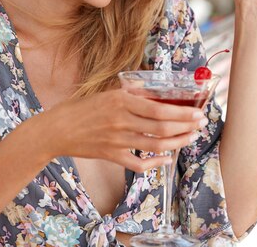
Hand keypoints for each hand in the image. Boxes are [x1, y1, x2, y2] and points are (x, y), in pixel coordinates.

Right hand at [33, 90, 207, 172]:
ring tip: (190, 138)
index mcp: (120, 100)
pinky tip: (166, 159)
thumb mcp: (105, 93)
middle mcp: (121, 120)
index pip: (159, 108)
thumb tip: (156, 94)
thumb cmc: (80, 108)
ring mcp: (117, 140)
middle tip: (200, 125)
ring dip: (177, 143)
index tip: (198, 112)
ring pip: (155, 145)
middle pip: (162, 127)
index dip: (182, 113)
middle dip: (186, 126)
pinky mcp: (112, 155)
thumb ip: (130, 94)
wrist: (56, 130)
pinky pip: (139, 163)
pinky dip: (155, 163)